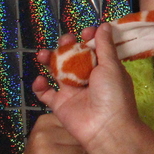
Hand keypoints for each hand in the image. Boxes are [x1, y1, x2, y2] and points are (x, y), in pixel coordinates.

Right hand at [17, 114, 99, 153]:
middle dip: (86, 146)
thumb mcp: (56, 136)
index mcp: (45, 121)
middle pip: (79, 138)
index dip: (86, 132)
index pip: (76, 123)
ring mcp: (40, 151)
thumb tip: (106, 125)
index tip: (94, 136)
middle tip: (85, 153)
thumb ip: (72, 128)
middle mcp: (41, 133)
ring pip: (79, 153)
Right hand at [33, 24, 139, 153]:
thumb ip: (104, 46)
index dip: (89, 39)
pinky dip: (40, 86)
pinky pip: (45, 93)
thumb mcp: (111, 66)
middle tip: (65, 39)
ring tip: (42, 54)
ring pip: (56, 71)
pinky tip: (41, 80)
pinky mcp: (60, 104)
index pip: (93, 49)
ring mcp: (72, 91)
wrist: (106, 128)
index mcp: (104, 68)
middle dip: (66, 46)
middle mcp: (88, 78)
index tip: (86, 32)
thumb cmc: (114, 94)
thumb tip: (104, 25)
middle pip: (72, 57)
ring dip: (48, 61)